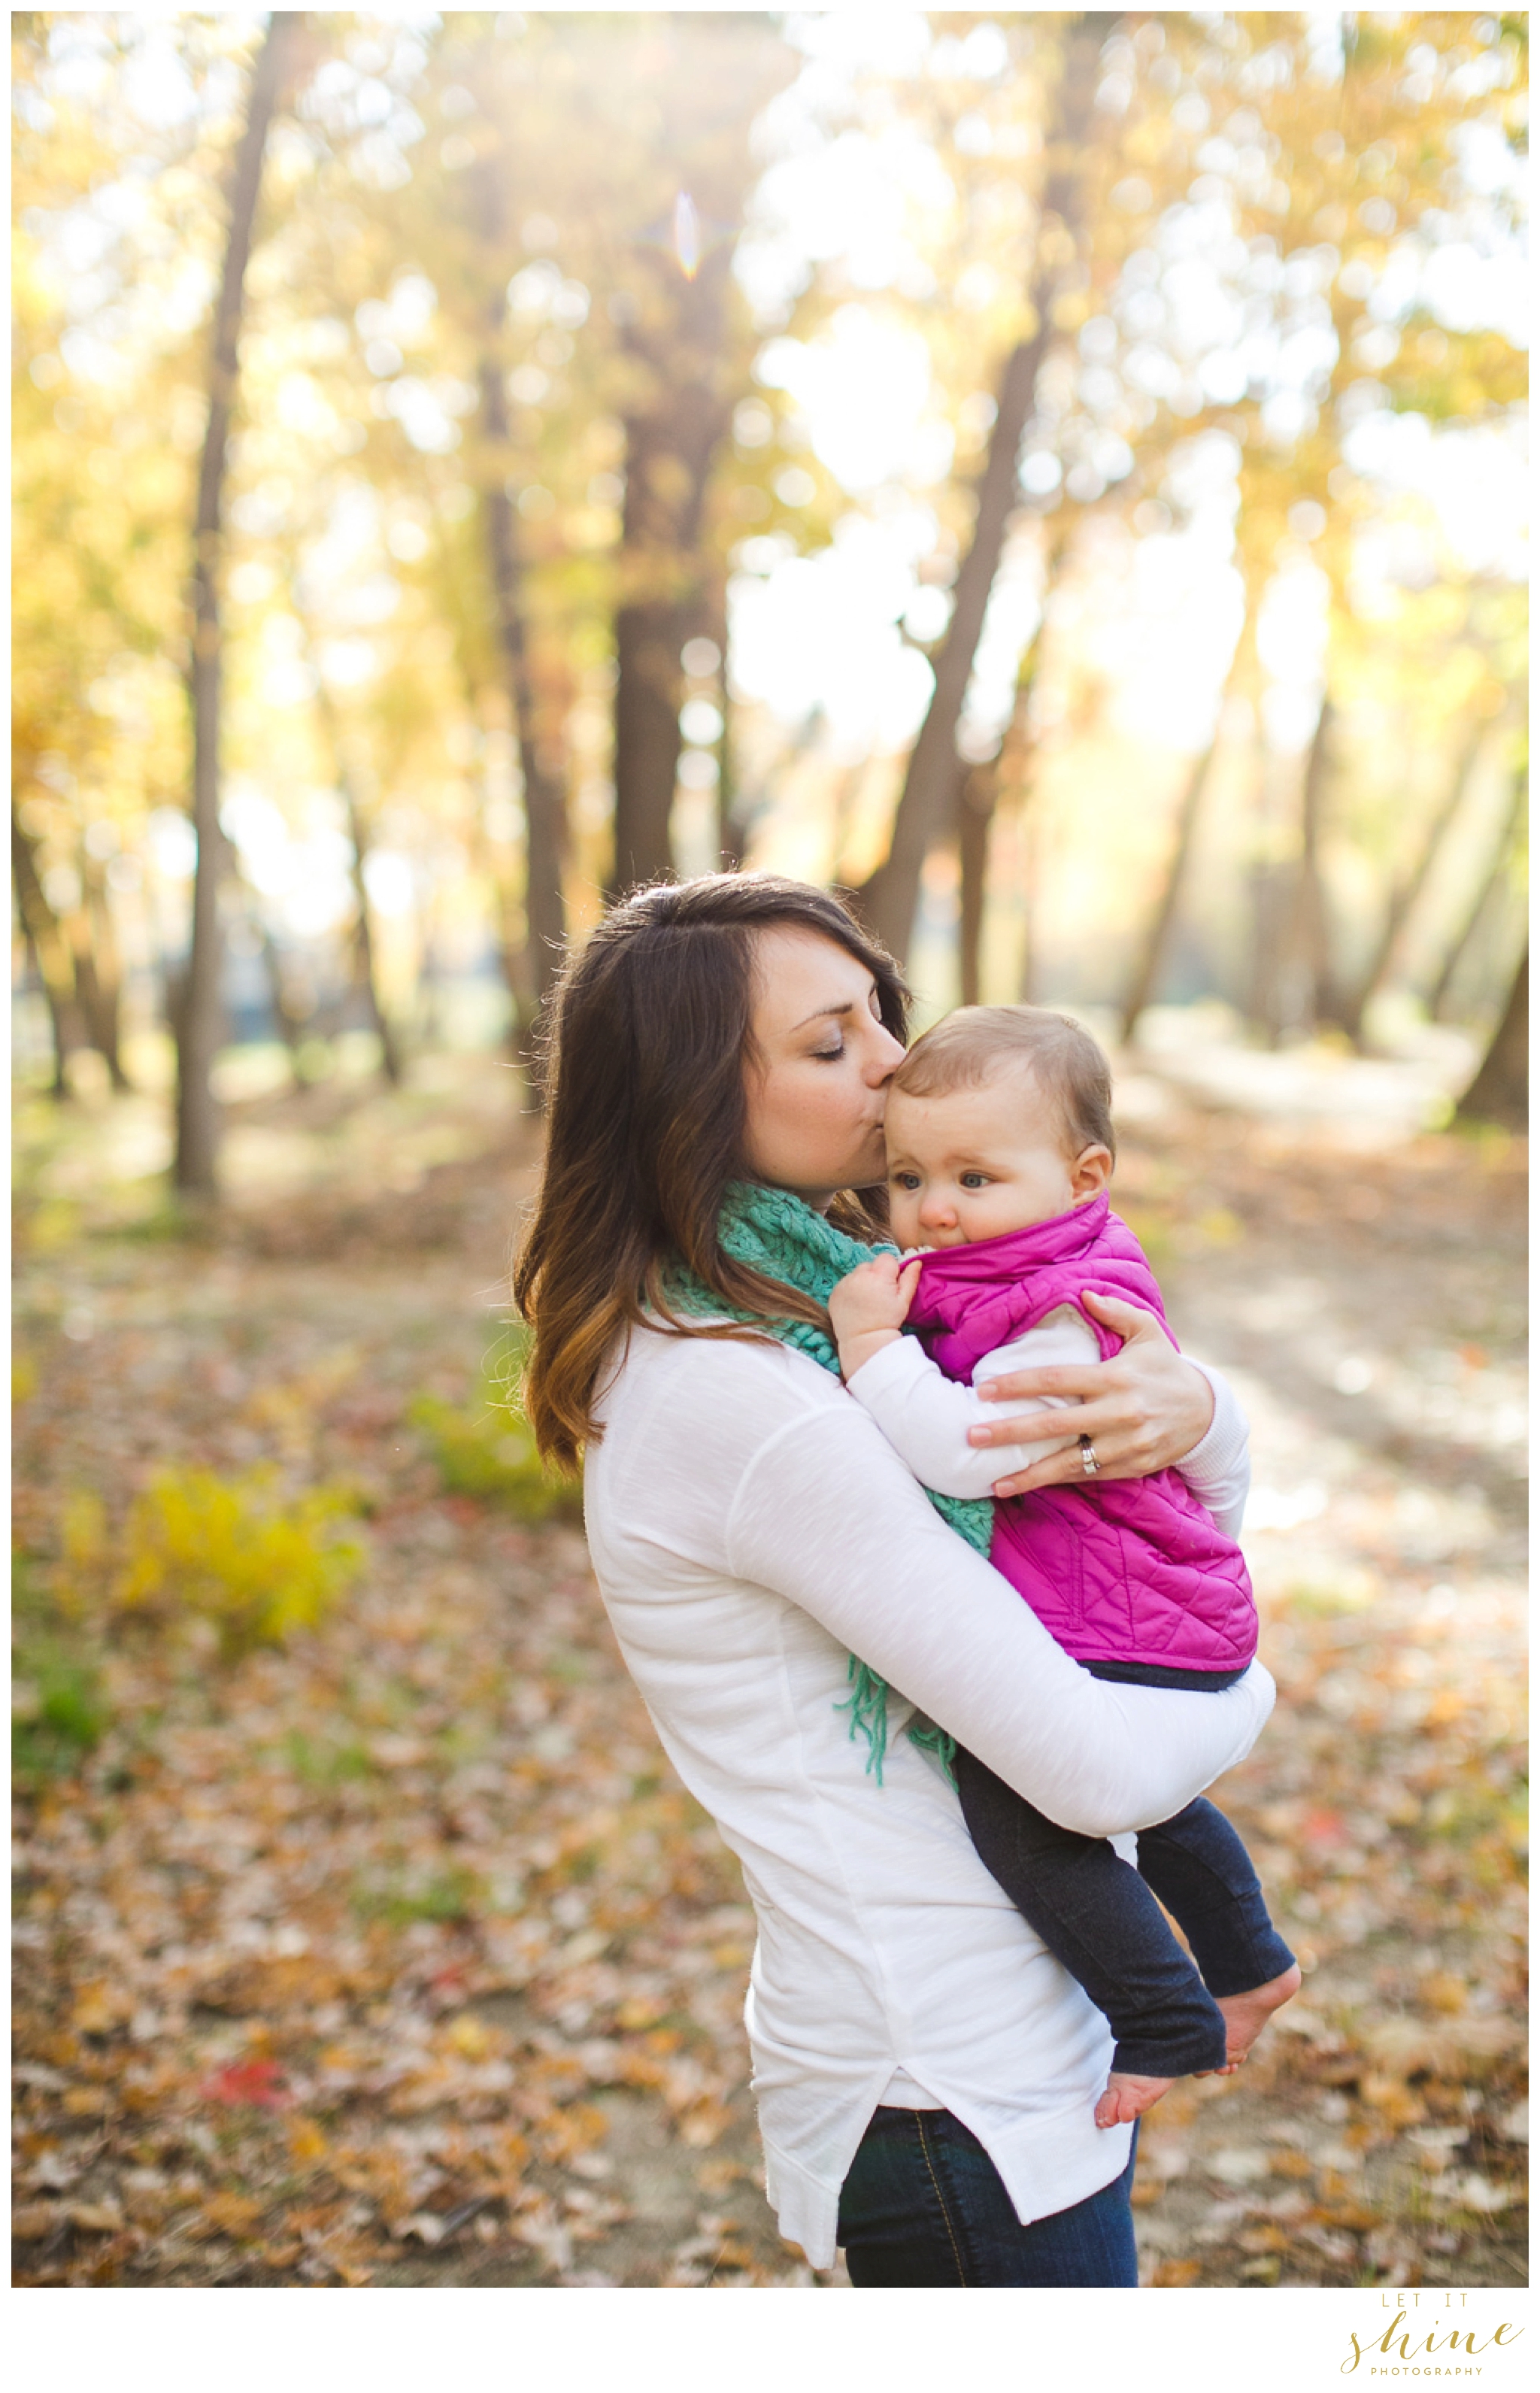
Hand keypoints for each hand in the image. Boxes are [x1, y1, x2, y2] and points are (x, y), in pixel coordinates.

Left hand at [829, 1254, 921, 1377]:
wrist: (864, 1341)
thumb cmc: (887, 1322)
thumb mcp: (903, 1302)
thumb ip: (910, 1279)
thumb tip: (916, 1262)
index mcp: (878, 1275)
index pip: (886, 1258)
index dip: (891, 1271)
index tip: (891, 1286)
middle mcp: (859, 1276)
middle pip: (870, 1265)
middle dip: (876, 1275)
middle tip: (879, 1295)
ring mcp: (845, 1283)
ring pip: (857, 1273)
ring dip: (862, 1282)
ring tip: (867, 1300)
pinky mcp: (835, 1291)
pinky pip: (846, 1283)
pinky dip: (851, 1289)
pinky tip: (857, 1304)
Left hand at [968, 1291, 1214, 1498]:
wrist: (1207, 1413)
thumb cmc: (1165, 1367)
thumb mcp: (1148, 1331)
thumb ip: (1115, 1311)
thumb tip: (1082, 1293)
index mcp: (1116, 1377)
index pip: (1057, 1380)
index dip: (1018, 1385)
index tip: (984, 1391)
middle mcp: (1120, 1413)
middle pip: (1055, 1425)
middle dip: (1010, 1432)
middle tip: (971, 1437)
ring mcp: (1126, 1445)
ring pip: (1070, 1463)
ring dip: (1030, 1474)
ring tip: (994, 1481)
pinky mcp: (1132, 1468)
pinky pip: (1088, 1477)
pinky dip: (1058, 1482)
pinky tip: (1028, 1486)